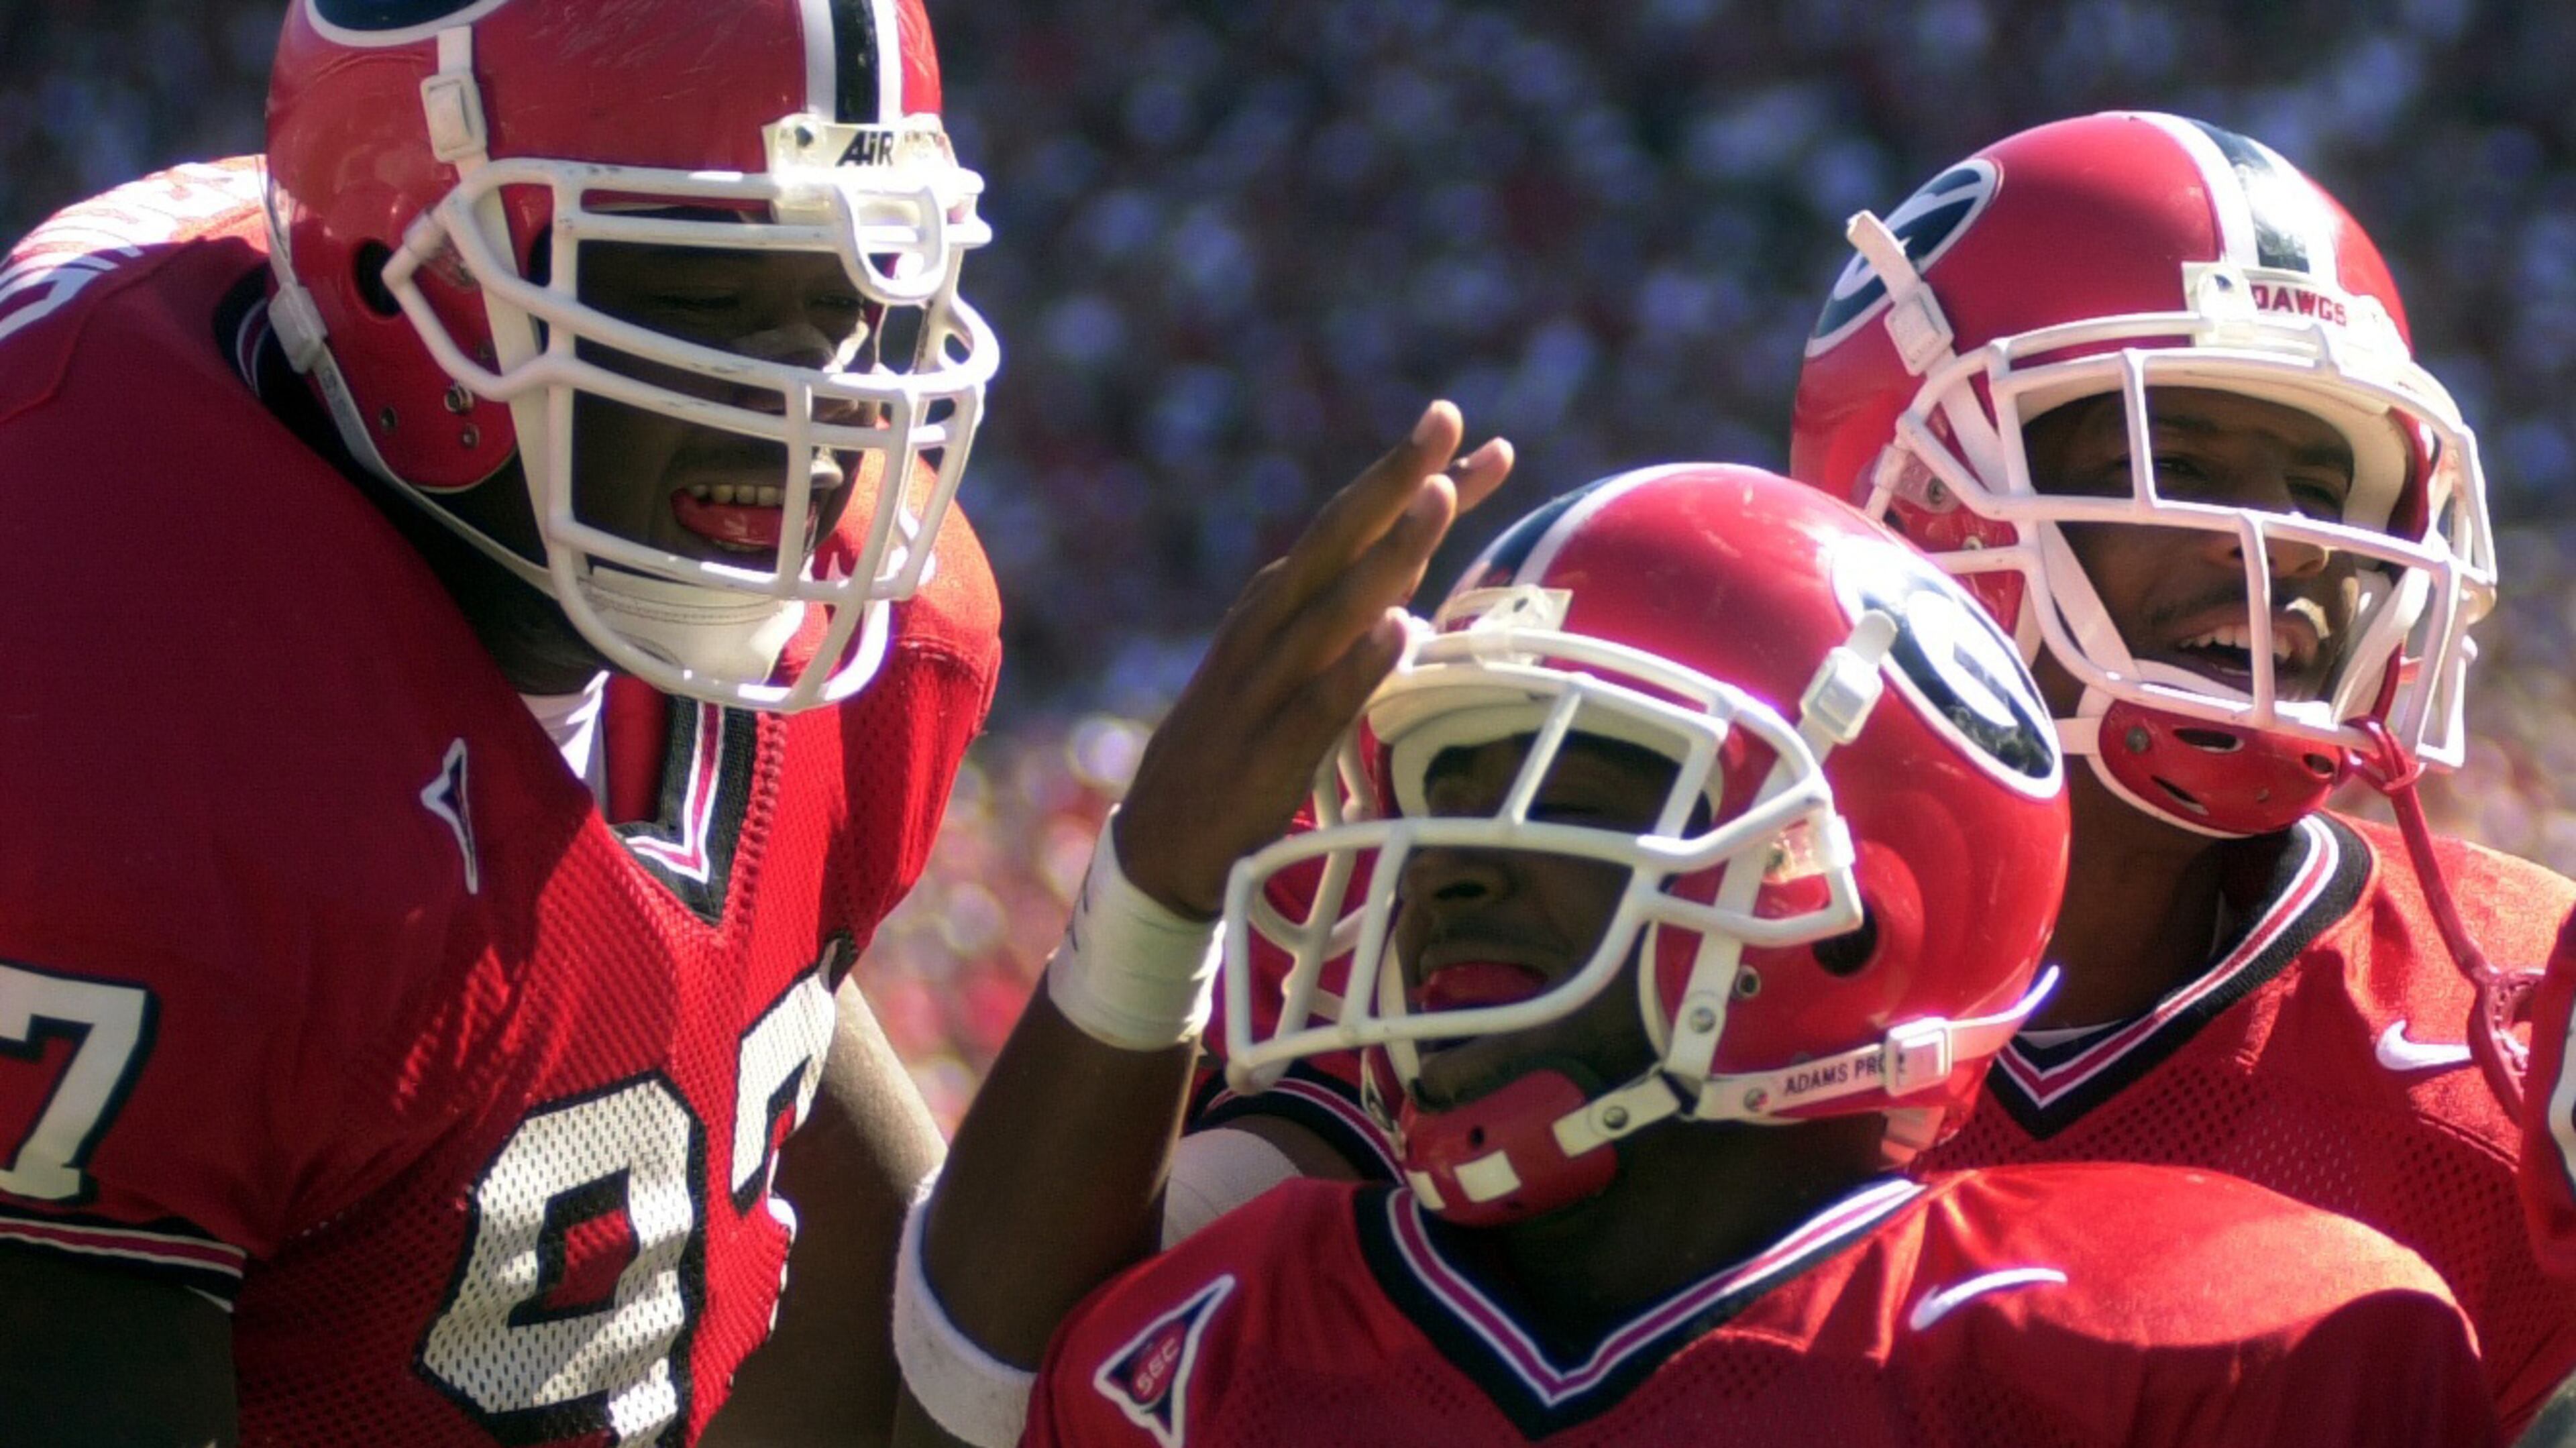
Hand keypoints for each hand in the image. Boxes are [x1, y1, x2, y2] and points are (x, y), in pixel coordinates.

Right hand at [1115, 400, 1512, 919]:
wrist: (1160, 840)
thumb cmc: (1239, 746)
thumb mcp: (1291, 670)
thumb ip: (1347, 627)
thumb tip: (1407, 586)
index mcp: (1278, 604)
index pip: (1355, 528)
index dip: (1412, 481)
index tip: (1478, 436)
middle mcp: (1269, 628)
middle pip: (1337, 538)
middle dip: (1394, 476)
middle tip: (1444, 416)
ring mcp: (1265, 685)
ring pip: (1334, 606)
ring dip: (1388, 550)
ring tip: (1439, 497)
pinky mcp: (1269, 751)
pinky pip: (1319, 700)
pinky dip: (1357, 663)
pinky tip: (1396, 628)